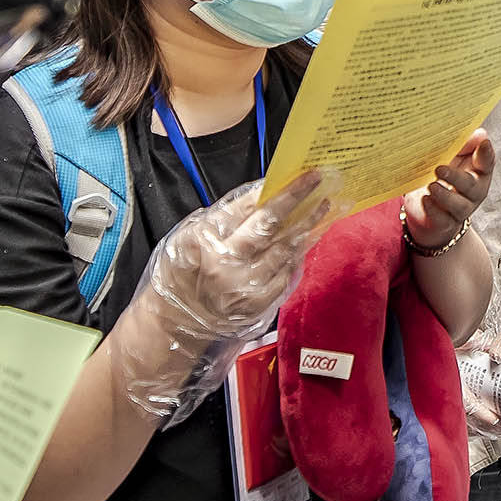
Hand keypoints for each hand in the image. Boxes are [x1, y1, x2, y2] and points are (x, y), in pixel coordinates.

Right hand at [110, 171, 338, 419]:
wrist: (178, 323)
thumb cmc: (181, 274)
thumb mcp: (187, 239)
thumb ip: (222, 220)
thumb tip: (261, 196)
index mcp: (206, 241)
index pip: (247, 208)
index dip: (277, 191)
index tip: (300, 177)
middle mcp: (228, 264)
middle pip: (271, 227)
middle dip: (298, 201)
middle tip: (319, 181)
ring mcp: (247, 287)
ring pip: (285, 250)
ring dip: (307, 226)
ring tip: (323, 206)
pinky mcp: (260, 304)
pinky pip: (286, 273)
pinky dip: (297, 254)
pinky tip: (307, 238)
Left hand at [405, 131, 495, 249]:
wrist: (427, 210)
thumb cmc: (443, 177)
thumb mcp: (451, 157)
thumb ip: (463, 145)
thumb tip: (479, 134)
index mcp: (477, 172)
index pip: (487, 163)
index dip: (486, 154)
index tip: (483, 143)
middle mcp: (473, 192)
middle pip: (472, 186)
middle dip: (457, 177)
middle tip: (440, 168)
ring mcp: (460, 209)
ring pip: (459, 205)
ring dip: (445, 195)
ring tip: (432, 186)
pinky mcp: (445, 223)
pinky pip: (442, 219)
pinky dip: (434, 209)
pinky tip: (425, 200)